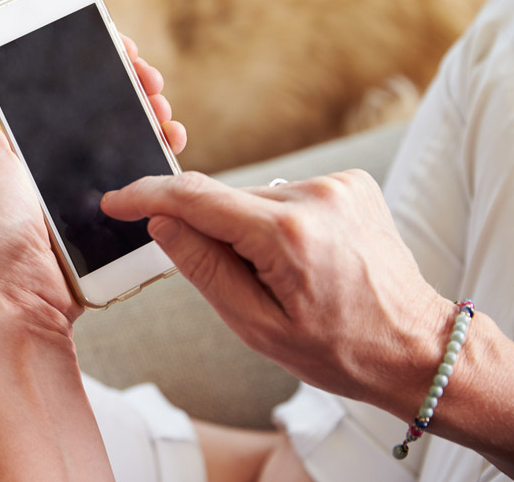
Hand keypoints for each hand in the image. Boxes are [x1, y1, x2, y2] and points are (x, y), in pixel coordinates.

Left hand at [0, 35, 184, 324]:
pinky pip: (135, 175)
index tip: (118, 48)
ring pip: (120, 135)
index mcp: (12, 139)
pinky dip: (155, 155)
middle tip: (150, 82)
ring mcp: (74, 187)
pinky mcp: (102, 214)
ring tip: (163, 114)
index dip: (87, 57)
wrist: (16, 300)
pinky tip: (168, 143)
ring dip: (147, 116)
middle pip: (94, 103)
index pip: (55, 81)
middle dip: (128, 84)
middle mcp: (43, 159)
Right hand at [101, 169, 452, 413]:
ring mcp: (337, 184)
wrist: (415, 346)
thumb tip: (162, 222)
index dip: (145, 195)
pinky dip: (276, 221)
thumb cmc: (337, 348)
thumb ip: (203, 267)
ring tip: (283, 276)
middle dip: (209, 230)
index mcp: (287, 235)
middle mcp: (314, 195)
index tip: (115, 201)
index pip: (194, 196)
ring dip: (247, 228)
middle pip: (224, 198)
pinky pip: (285, 194)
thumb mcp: (256, 326)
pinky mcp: (350, 182)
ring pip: (254, 197)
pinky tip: (303, 257)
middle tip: (236, 281)